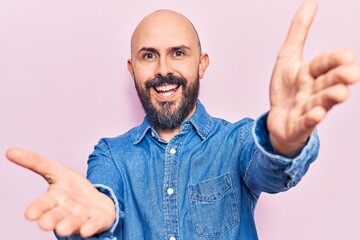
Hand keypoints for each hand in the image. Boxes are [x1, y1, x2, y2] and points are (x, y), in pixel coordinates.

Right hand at [6, 147, 115, 237]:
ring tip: (63, 229)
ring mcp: (83, 217)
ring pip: (74, 222)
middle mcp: (67, 211)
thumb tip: (10, 151)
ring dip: (69, 225)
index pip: (43, 204)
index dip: (37, 209)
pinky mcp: (99, 220)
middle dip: (51, 220)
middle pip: (57, 216)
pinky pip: (95, 224)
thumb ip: (36, 163)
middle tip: (45, 224)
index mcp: (54, 200)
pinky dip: (91, 227)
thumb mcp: (57, 171)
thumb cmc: (73, 189)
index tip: (29, 214)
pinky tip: (86, 230)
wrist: (97, 202)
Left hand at [267, 0, 359, 155]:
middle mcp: (312, 91)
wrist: (277, 120)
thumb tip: (311, 2)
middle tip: (351, 74)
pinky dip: (311, 119)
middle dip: (338, 77)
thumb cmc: (286, 90)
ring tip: (340, 93)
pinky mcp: (299, 126)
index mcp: (310, 74)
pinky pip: (306, 123)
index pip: (323, 64)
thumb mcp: (287, 58)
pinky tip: (316, 114)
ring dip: (330, 97)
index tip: (347, 56)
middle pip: (327, 83)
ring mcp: (307, 109)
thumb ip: (299, 32)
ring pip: (321, 102)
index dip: (333, 60)